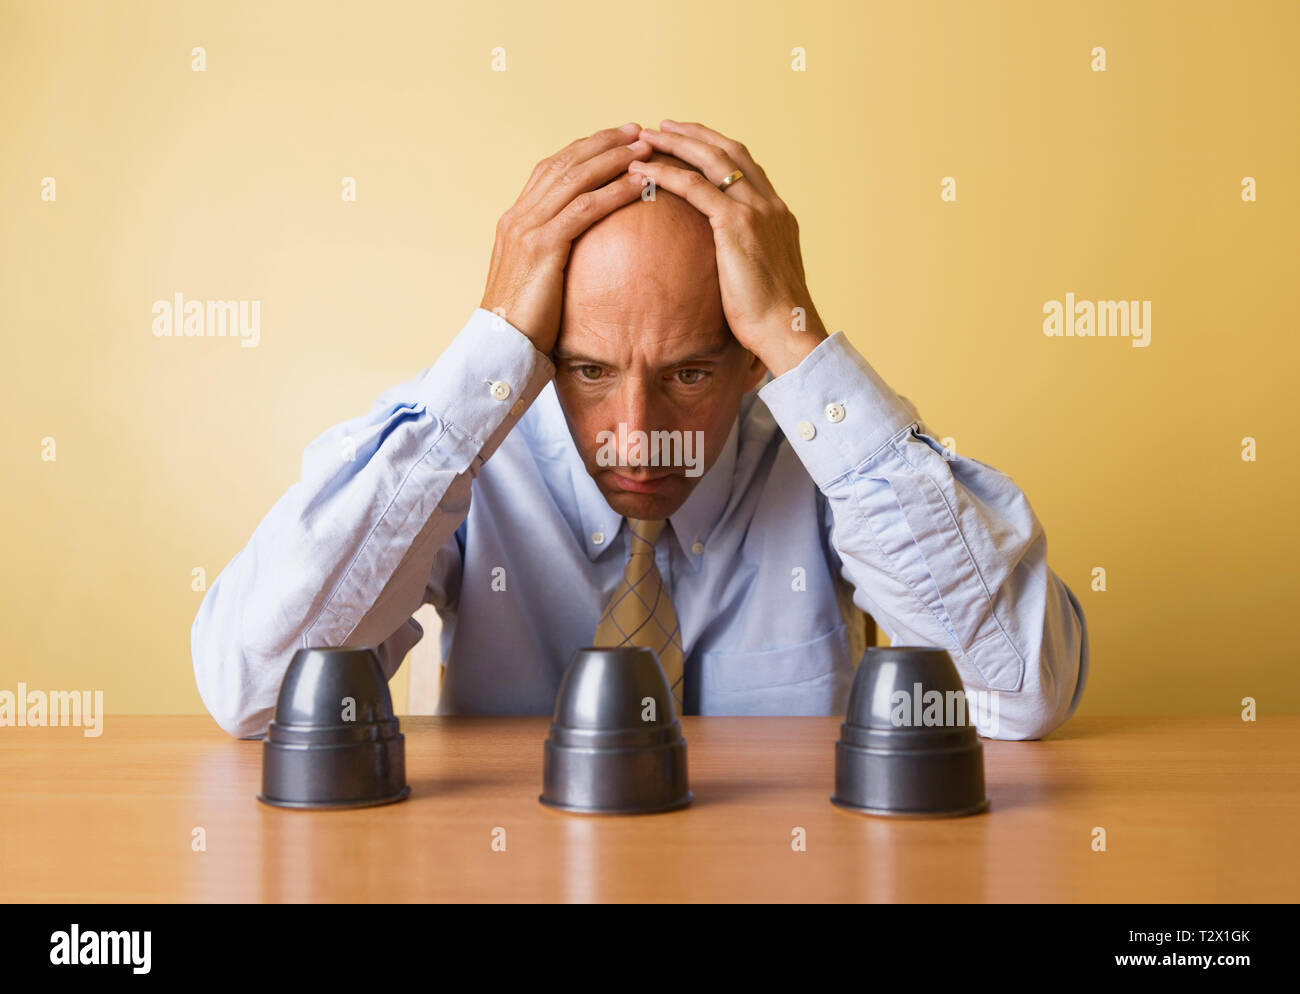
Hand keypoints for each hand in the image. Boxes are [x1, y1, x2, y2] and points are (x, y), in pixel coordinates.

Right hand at [480, 123, 654, 355]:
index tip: (614, 139)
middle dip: (602, 143)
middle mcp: (519, 216)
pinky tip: (639, 182)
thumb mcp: (536, 280)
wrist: (499, 345)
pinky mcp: (542, 246)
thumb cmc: (523, 322)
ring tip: (645, 147)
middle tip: (636, 129)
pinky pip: (584, 209)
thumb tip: (578, 253)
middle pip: (565, 164)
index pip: (552, 170)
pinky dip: (613, 191)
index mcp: (516, 220)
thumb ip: (552, 257)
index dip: (584, 150)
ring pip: (575, 179)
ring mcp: (528, 228)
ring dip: (613, 159)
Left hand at [627, 120, 827, 376]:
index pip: (745, 165)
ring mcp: (756, 210)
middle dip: (694, 134)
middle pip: (729, 151)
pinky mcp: (737, 224)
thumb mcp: (760, 276)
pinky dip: (667, 173)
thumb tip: (723, 263)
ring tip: (647, 137)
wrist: (788, 330)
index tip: (689, 141)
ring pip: (712, 160)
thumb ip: (745, 256)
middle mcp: (770, 203)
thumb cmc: (771, 317)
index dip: (715, 148)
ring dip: (676, 144)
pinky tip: (643, 169)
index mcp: (777, 212)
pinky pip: (696, 188)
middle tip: (663, 126)